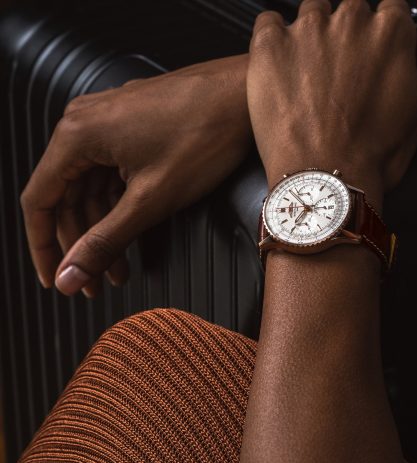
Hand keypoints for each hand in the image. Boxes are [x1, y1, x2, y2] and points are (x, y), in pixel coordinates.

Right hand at [20, 55, 251, 296]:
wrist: (249, 96)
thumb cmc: (207, 133)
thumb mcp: (151, 200)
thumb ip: (105, 241)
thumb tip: (70, 276)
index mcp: (77, 134)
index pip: (40, 202)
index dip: (44, 248)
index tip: (54, 279)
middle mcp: (86, 121)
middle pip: (67, 197)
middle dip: (82, 245)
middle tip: (96, 284)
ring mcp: (110, 120)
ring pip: (92, 187)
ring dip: (104, 229)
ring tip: (120, 269)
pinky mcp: (133, 124)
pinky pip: (113, 171)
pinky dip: (121, 205)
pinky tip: (134, 235)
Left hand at [246, 0, 416, 208]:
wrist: (327, 180)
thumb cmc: (378, 150)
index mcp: (391, 30)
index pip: (390, 10)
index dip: (382, 38)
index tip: (373, 65)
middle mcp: (350, 19)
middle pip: (351, 9)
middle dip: (349, 35)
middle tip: (344, 78)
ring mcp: (307, 29)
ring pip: (313, 11)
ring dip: (314, 34)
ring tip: (314, 77)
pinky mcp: (270, 44)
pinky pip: (269, 21)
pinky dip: (276, 38)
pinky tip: (284, 69)